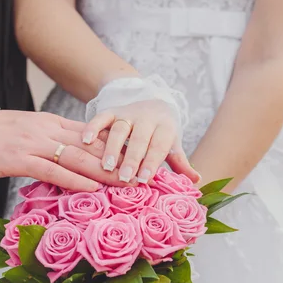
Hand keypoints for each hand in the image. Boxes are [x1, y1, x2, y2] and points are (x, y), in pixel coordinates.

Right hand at [0, 110, 131, 191]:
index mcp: (49, 123)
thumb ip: (48, 140)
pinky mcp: (19, 158)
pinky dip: (74, 179)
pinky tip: (92, 188)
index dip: (116, 146)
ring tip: (128, 183)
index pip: (90, 134)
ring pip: (77, 157)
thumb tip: (69, 156)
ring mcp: (33, 143)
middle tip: (143, 172)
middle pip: (90, 145)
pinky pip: (52, 170)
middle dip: (119, 159)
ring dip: (105, 171)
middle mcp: (46, 130)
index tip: (137, 156)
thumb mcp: (25, 132)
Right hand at [83, 101, 199, 184]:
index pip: (158, 146)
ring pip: (119, 128)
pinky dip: (93, 127)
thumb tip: (196, 180)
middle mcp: (147, 118)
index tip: (145, 178)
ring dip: (112, 147)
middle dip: (132, 158)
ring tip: (105, 166)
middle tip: (125, 176)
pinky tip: (86, 140)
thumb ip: (180, 162)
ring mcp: (128, 113)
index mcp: (165, 127)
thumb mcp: (173, 144)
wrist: (153, 103)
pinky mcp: (112, 110)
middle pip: (139, 138)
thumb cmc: (162, 133)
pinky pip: (102, 116)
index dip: (152, 162)